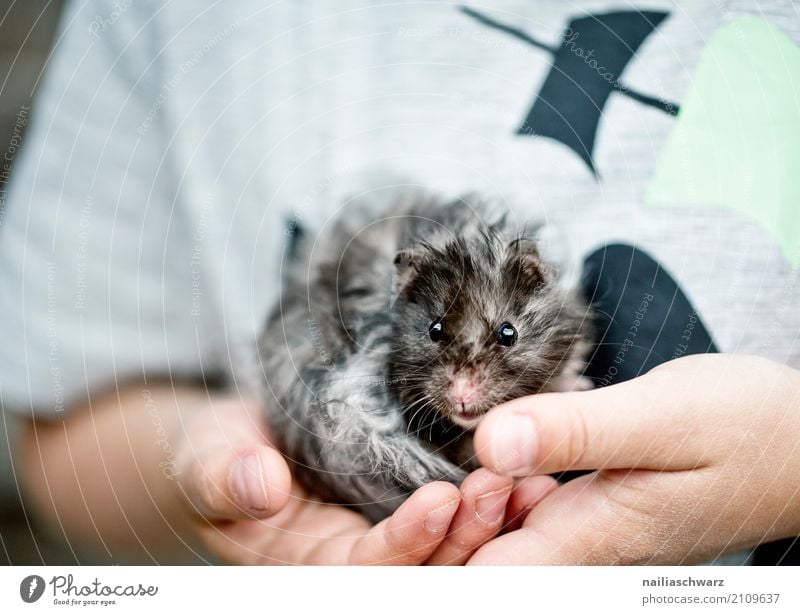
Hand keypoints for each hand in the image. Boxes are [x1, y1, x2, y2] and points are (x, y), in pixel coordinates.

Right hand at [176, 397, 529, 563]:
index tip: (439, 500)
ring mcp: (390, 537)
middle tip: (500, 488)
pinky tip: (525, 478)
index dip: (404, 544)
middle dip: (466, 538)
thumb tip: (259, 484)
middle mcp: (358, 563)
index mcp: (311, 568)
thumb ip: (224, 473)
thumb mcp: (210, 457)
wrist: (248, 441)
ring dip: (491, 523)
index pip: (366, 572)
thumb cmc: (223, 454)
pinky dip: (494, 505)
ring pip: (452, 551)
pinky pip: (460, 519)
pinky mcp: (411, 507)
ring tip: (524, 483)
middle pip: (424, 571)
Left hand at [468, 354, 799, 563]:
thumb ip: (575, 432)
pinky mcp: (601, 515)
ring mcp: (594, 535)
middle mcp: (586, 549)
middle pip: (489, 564)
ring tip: (486, 454)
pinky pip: (533, 518)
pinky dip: (509, 489)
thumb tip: (487, 443)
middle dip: (454, 525)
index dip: (447, 548)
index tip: (440, 497)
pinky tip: (513, 452)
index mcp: (591, 539)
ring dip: (479, 504)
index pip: (490, 578)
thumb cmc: (747, 428)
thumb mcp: (660, 416)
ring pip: (507, 541)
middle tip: (461, 466)